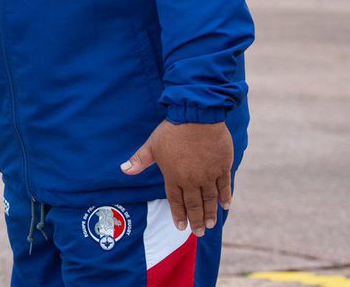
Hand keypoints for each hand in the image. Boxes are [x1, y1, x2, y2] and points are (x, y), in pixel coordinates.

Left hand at [120, 121, 232, 237]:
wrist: (196, 116)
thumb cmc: (172, 130)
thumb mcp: (153, 145)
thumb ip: (140, 160)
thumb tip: (124, 170)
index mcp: (174, 176)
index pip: (176, 201)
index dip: (179, 214)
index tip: (181, 227)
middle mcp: (191, 180)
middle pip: (194, 205)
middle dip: (196, 220)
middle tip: (199, 233)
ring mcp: (208, 174)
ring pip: (210, 199)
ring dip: (210, 213)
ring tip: (210, 224)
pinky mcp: (222, 166)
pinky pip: (224, 186)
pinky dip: (225, 197)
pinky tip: (226, 206)